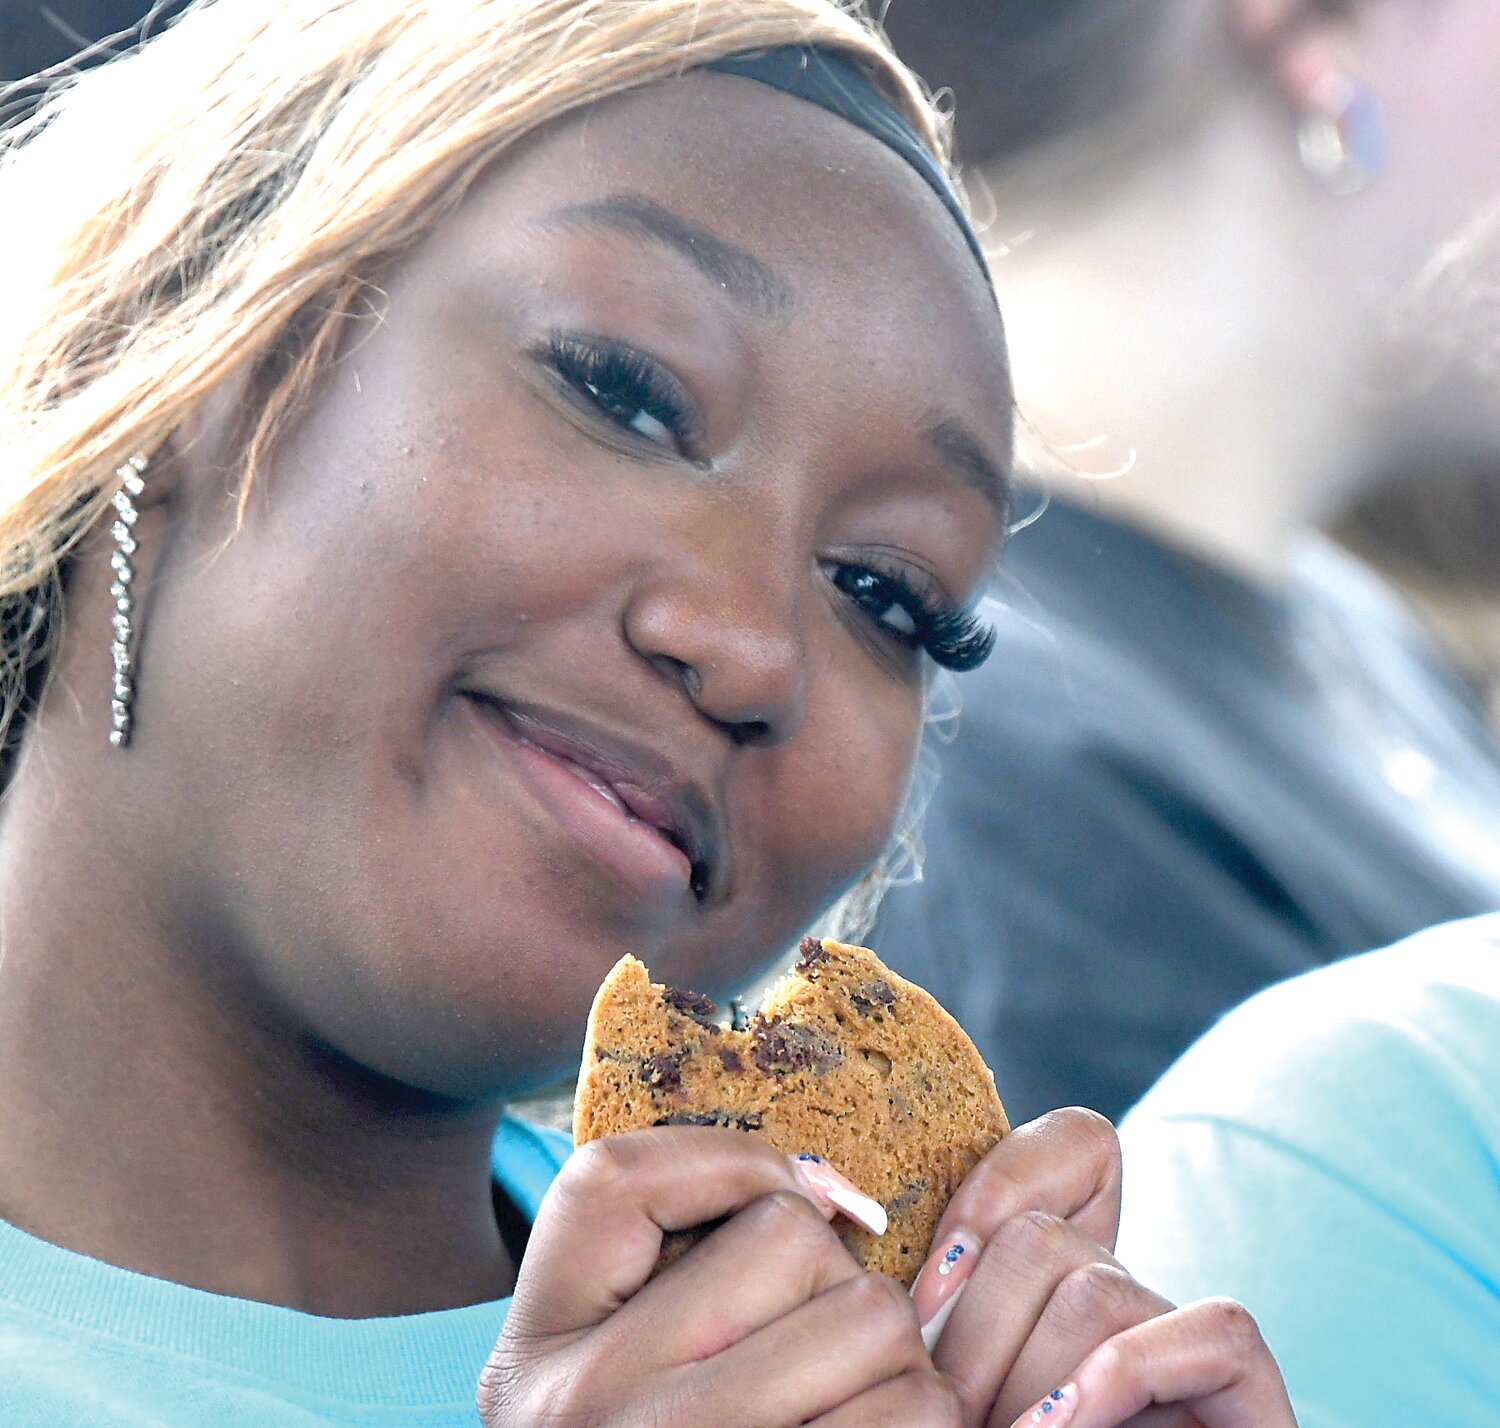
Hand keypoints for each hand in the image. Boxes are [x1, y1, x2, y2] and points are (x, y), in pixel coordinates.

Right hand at [479, 1126, 961, 1426]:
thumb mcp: (609, 1365)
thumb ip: (676, 1263)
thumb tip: (827, 1194)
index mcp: (534, 1354)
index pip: (619, 1180)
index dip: (728, 1165)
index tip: (785, 1207)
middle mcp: (582, 1413)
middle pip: (790, 1242)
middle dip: (833, 1278)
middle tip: (818, 1347)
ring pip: (875, 1321)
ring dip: (895, 1359)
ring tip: (849, 1408)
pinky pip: (917, 1420)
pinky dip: (921, 1421)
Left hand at [909, 1109, 1295, 1427]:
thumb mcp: (964, 1391)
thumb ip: (936, 1329)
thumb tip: (861, 1237)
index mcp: (1059, 1286)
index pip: (1079, 1145)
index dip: (996, 1187)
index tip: (921, 1304)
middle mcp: (1133, 1297)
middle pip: (1046, 1237)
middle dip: (975, 1334)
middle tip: (952, 1419)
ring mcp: (1193, 1344)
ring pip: (1099, 1283)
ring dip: (1027, 1377)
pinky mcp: (1253, 1394)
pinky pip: (1212, 1328)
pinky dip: (1123, 1381)